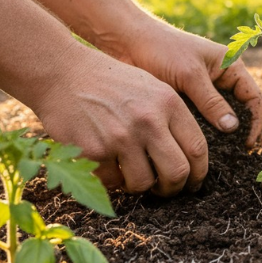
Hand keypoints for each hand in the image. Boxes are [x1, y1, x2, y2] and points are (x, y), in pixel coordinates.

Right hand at [34, 46, 207, 195]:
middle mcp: (148, 120)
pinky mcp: (94, 151)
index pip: (197, 148)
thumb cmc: (109, 81)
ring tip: (131, 175)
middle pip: (177, 172)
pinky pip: (112, 182)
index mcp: (168, 102)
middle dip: (173, 188)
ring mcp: (121, 137)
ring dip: (139, 186)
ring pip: (143, 183)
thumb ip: (171, 117)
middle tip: (164, 190)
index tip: (192, 183)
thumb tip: (190, 158)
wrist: (63, 72)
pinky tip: (107, 166)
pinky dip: (111, 180)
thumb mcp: (150, 86)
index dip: (198, 173)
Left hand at [110, 18, 261, 147]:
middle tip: (230, 156)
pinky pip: (197, 123)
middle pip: (238, 112)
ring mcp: (201, 93)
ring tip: (211, 157)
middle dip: (236, 133)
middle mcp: (219, 81)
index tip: (246, 144)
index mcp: (230, 67)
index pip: (253, 98)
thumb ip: (211, 101)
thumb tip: (233, 128)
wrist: (127, 43)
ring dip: (216, 137)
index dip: (254, 121)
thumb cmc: (162, 49)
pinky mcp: (184, 103)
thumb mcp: (190, 74)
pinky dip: (197, 135)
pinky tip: (191, 150)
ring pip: (216, 120)